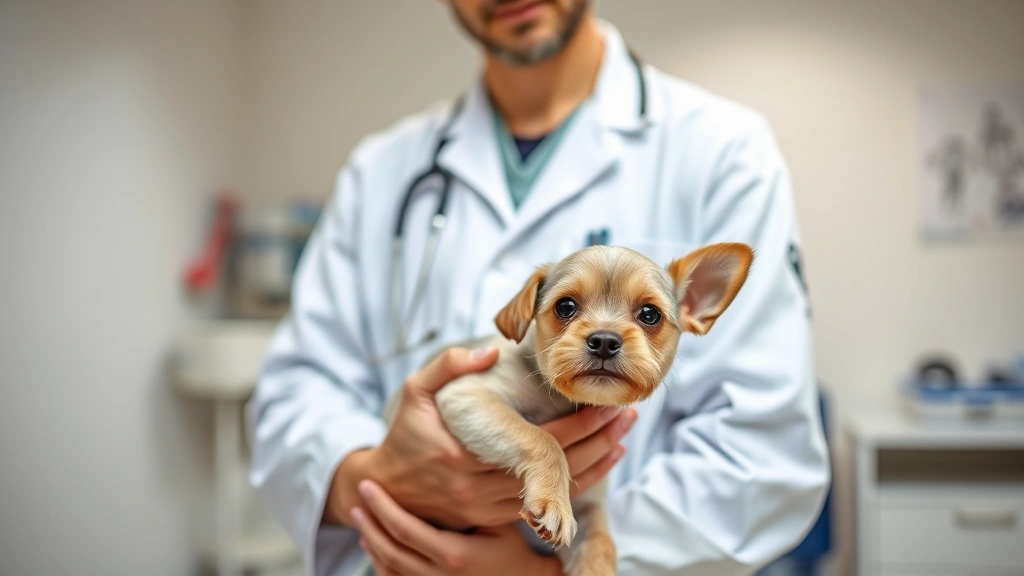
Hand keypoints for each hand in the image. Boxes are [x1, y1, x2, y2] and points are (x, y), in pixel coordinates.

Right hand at [324, 346, 637, 528]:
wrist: (385, 487)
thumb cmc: (404, 434)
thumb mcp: (414, 392)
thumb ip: (447, 365)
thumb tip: (487, 348)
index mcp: (466, 457)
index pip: (540, 441)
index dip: (578, 422)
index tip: (606, 401)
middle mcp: (481, 490)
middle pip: (558, 468)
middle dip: (599, 439)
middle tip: (628, 414)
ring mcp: (489, 509)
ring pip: (556, 492)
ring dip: (594, 464)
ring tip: (622, 437)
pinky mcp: (493, 519)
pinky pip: (544, 504)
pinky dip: (573, 485)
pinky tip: (595, 464)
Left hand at [351, 479, 562, 575]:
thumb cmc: (514, 550)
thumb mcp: (499, 524)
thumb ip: (477, 503)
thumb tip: (460, 466)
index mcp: (454, 554)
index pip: (406, 530)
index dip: (383, 507)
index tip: (367, 487)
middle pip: (390, 550)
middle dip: (370, 524)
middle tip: (356, 502)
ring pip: (390, 568)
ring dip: (372, 543)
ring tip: (361, 520)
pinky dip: (382, 564)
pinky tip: (374, 547)